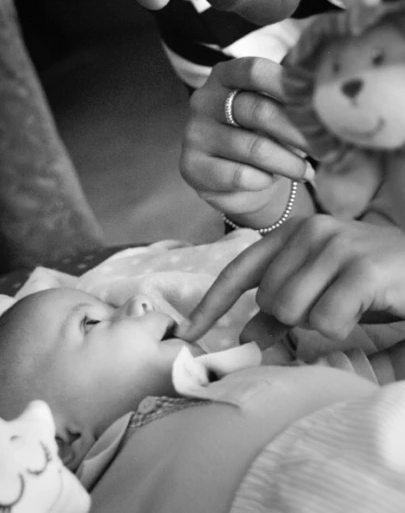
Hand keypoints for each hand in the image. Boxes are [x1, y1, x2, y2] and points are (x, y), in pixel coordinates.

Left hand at [178, 215, 404, 345]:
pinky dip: (344, 329)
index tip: (187, 333)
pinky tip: (367, 308)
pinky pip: (326, 322)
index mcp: (292, 233)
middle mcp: (308, 232)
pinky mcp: (359, 269)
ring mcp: (334, 246)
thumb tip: (247, 334)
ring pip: (292, 312)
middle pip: (268, 302)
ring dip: (320, 324)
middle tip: (333, 306)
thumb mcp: (323, 288)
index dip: (210, 304)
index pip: (239, 270)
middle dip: (295, 319)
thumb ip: (284, 307)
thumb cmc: (377, 278)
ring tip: (350, 305)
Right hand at [180, 57, 313, 217]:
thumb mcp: (274, 110)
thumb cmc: (261, 134)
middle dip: (297, 131)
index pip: (254, 70)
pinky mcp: (193, 166)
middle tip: (324, 145)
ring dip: (288, 162)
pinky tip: (272, 180)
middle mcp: (204, 100)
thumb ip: (291, 101)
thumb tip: (324, 101)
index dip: (287, 83)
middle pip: (258, 110)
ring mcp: (195, 134)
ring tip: (306, 171)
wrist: (234, 178)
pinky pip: (239, 175)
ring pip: (254, 147)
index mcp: (224, 76)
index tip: (316, 98)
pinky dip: (264, 180)